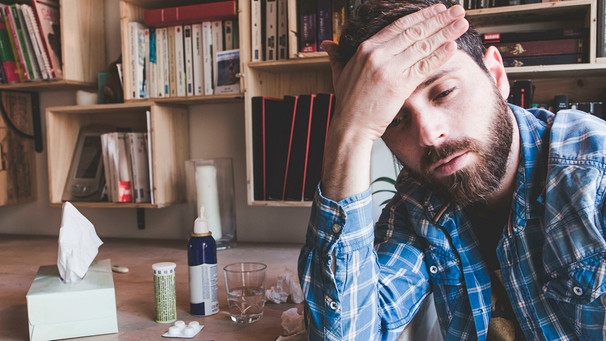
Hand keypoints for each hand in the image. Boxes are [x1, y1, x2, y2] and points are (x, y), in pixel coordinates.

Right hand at [325, 4, 468, 142]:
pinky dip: (440, 55)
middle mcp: (378, 54)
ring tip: (461, 24)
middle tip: (457, 11)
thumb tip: (328, 45)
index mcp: (366, 48)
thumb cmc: (348, 103)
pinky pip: (424, 66)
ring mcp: (389, 69)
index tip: (437, 10)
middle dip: (439, 20)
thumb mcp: (339, 74)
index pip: (399, 26)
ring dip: (445, 33)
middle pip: (415, 31)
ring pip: (423, 46)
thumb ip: (337, 56)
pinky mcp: (399, 84)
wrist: (350, 126)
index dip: (421, 16)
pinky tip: (453, 46)